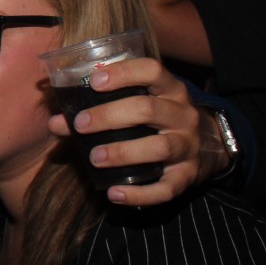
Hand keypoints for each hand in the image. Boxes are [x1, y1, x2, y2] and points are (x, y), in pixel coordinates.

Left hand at [46, 56, 203, 205]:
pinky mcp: (188, 177)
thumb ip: (98, 109)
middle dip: (110, 116)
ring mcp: (189, 147)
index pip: (152, 71)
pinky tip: (113, 193)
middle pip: (148, 110)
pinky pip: (166, 189)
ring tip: (94, 157)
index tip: (95, 82)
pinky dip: (139, 194)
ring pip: (159, 147)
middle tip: (81, 124)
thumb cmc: (159, 120)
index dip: (124, 74)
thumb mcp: (140, 105)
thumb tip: (54, 121)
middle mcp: (183, 115)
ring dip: (123, 152)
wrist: (211, 146)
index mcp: (170, 90)